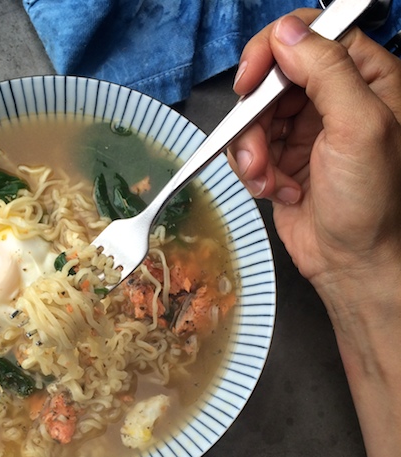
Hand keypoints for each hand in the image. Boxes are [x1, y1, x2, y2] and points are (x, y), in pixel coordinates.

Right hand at [227, 10, 400, 302]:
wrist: (350, 262)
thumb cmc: (370, 202)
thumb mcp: (358, 127)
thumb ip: (326, 71)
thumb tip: (285, 32)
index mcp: (365, 79)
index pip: (311, 35)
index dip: (274, 50)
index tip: (250, 80)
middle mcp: (332, 99)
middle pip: (272, 78)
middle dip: (255, 118)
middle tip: (257, 149)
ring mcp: (304, 130)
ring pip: (253, 116)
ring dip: (251, 151)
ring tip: (267, 179)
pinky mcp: (281, 158)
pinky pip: (248, 148)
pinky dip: (252, 171)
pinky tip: (273, 190)